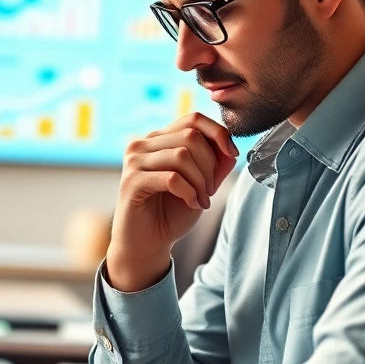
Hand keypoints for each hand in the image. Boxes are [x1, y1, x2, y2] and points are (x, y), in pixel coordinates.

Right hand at [107, 113, 238, 291]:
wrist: (147, 244)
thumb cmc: (170, 214)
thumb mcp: (200, 185)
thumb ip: (215, 165)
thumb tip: (229, 148)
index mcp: (159, 139)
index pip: (193, 119)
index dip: (218, 132)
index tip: (232, 154)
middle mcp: (142, 144)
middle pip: (190, 136)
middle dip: (210, 164)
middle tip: (211, 190)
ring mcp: (134, 162)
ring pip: (182, 155)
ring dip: (201, 181)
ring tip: (202, 199)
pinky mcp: (132, 182)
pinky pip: (172, 178)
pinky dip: (189, 192)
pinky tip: (192, 204)